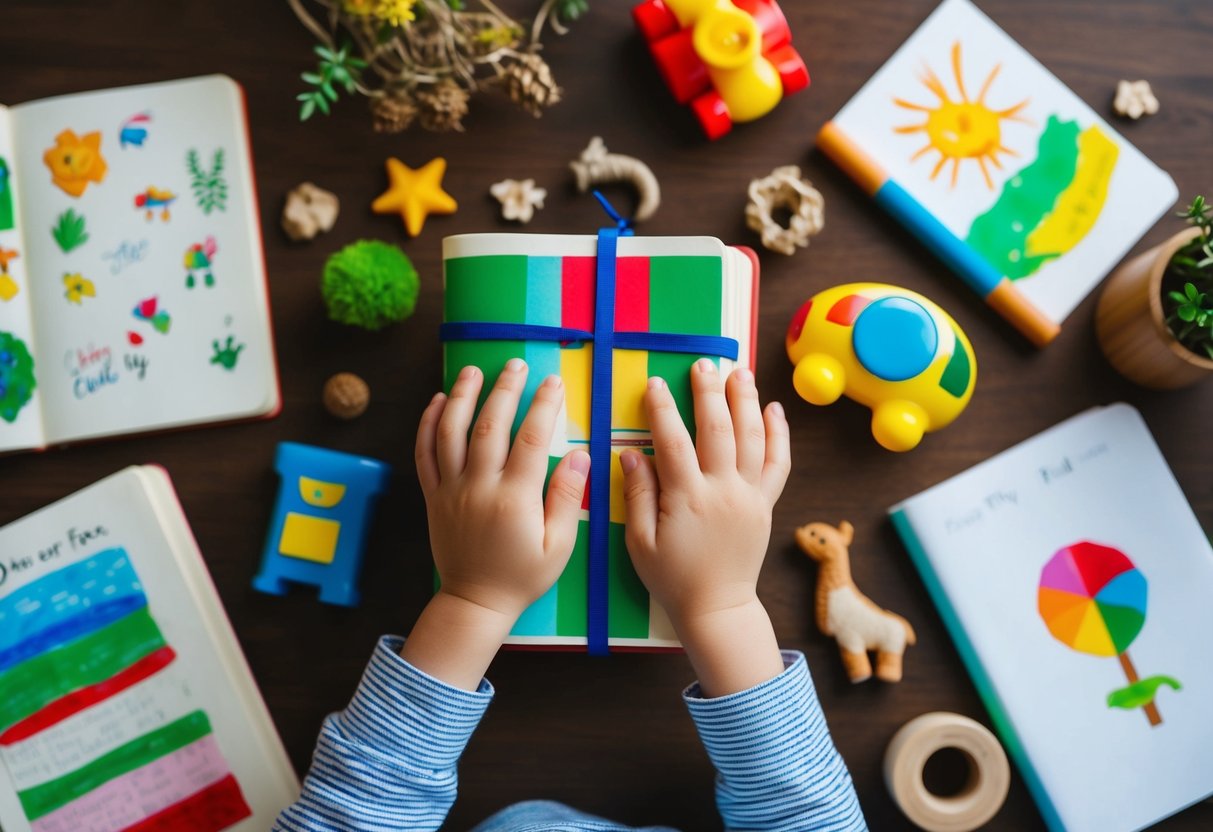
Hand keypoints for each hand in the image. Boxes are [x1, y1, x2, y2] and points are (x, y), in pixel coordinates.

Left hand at [403, 360, 589, 688]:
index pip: (532, 439)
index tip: (554, 382)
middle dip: (505, 390)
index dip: (544, 406)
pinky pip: (425, 454)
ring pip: (450, 433)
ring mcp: (451, 490)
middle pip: (490, 426)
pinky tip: (438, 401)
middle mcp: (479, 488)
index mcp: (514, 499)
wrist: (475, 603)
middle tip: (516, 365)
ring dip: (462, 397)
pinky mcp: (433, 496)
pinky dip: (428, 424)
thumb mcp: (559, 546)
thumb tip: (581, 456)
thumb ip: (566, 498)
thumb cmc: (523, 576)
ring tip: (474, 370)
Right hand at [621, 360, 789, 695]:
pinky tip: (774, 409)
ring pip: (753, 439)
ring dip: (746, 401)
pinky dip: (779, 434)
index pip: (673, 442)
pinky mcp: (766, 505)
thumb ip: (639, 495)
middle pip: (718, 430)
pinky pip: (778, 464)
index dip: (663, 410)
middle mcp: (724, 492)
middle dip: (709, 392)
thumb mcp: (640, 542)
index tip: (655, 384)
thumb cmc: (672, 578)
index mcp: (688, 500)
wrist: (717, 608)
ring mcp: (750, 497)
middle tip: (703, 364)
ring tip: (739, 371)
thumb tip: (630, 454)